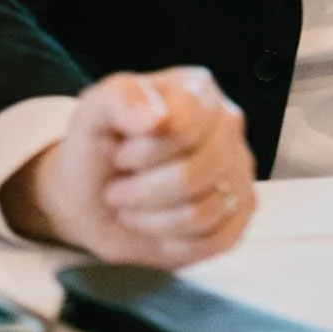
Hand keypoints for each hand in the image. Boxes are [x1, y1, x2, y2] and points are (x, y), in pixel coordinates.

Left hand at [1, 67, 254, 266]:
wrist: (92, 197)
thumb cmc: (100, 147)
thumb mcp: (93, 112)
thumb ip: (121, 99)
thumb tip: (158, 119)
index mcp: (197, 89)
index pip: (184, 130)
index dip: (142, 153)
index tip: (119, 154)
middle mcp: (229, 124)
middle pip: (193, 176)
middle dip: (142, 191)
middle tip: (117, 189)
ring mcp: (240, 169)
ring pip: (203, 213)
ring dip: (151, 219)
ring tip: (133, 207)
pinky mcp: (240, 212)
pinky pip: (214, 241)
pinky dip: (172, 242)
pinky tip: (157, 226)